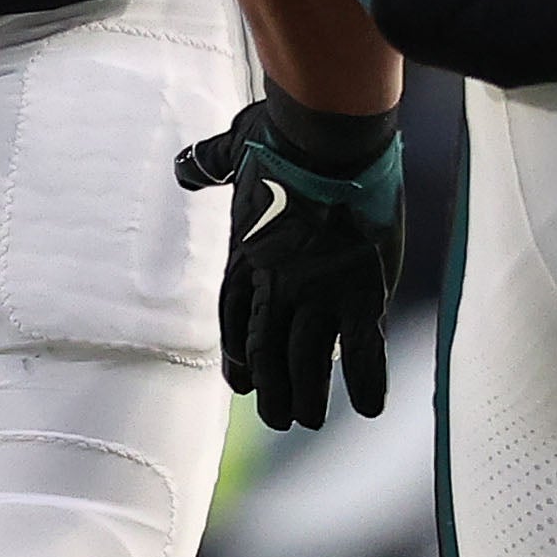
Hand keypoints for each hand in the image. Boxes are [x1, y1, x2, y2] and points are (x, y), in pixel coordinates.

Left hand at [177, 93, 403, 431]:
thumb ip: (209, 163)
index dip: (238, 354)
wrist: (324, 138)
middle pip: (265, 352)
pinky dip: (368, 382)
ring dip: (307, 397)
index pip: (235, 319)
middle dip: (270, 390)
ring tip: (309, 420)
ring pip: (305, 362)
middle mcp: (275, 284)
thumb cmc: (279, 137)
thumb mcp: (233, 152)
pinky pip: (363, 351)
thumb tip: (186, 165)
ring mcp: (316, 292)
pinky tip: (371, 407)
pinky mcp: (359, 292)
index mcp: (245, 256)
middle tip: (279, 417)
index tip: (241, 380)